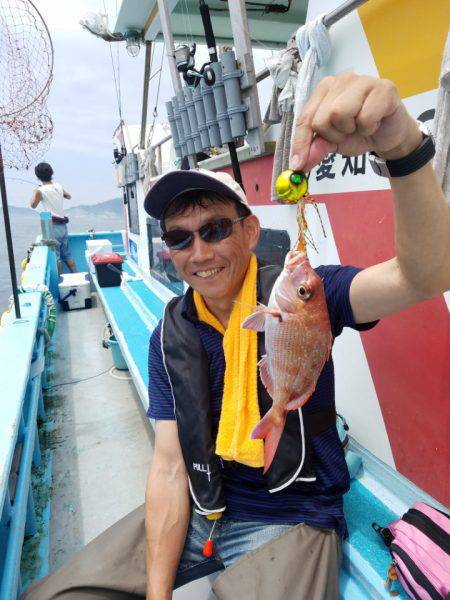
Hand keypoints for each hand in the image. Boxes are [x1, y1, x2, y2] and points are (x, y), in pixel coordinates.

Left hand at [290, 72, 422, 171]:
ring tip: (360, 126)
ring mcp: (363, 81)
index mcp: (324, 90)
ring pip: (339, 113)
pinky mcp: (384, 88)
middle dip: (333, 135)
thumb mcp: (333, 143)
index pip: (305, 119)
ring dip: (350, 130)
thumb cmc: (360, 132)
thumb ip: (316, 149)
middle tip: (348, 132)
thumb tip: (300, 162)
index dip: (301, 144)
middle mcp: (341, 80)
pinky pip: (365, 117)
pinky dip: (369, 128)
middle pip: (321, 118)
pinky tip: (375, 122)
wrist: (389, 135)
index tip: (298, 165)